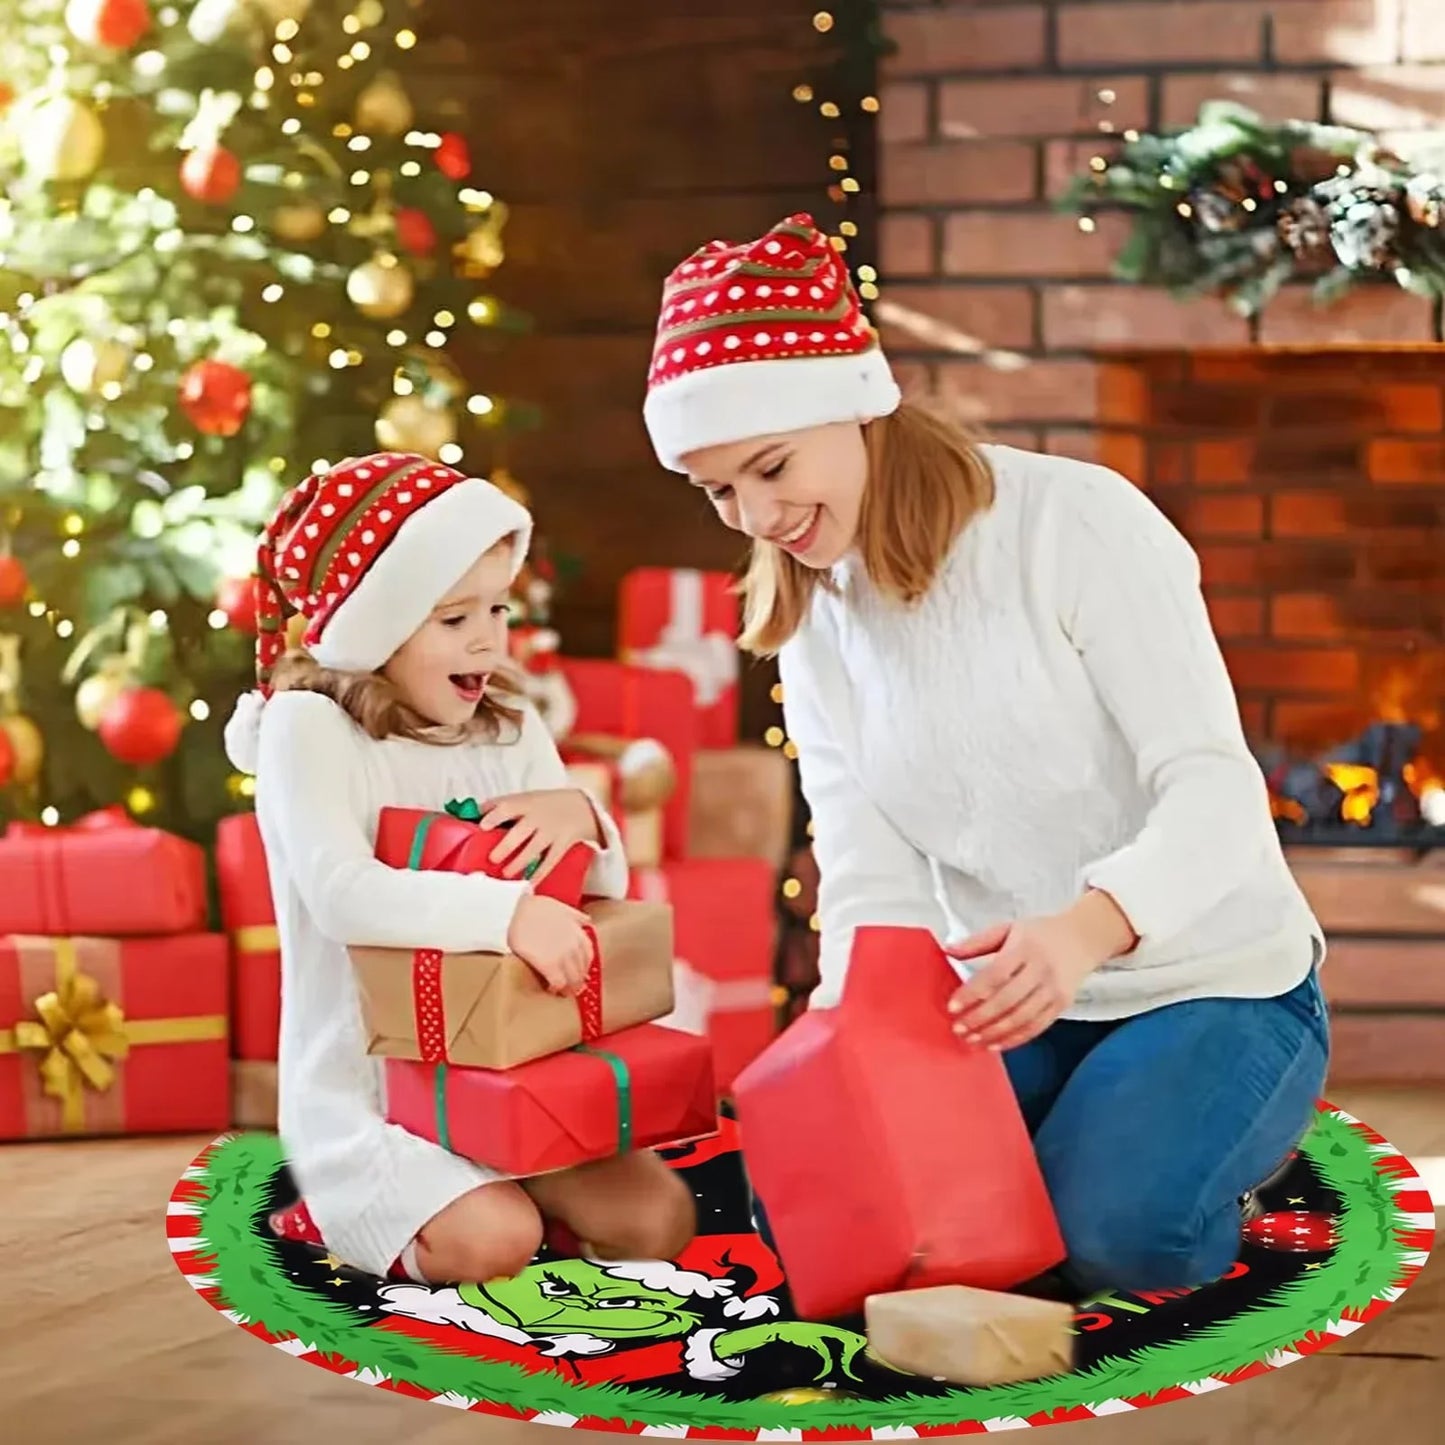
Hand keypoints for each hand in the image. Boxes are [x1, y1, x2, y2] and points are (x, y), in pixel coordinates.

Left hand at [479, 788, 599, 881]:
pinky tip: (530, 883)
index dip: (494, 815)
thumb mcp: (529, 798)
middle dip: (506, 846)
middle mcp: (539, 816)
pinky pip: (551, 860)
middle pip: (521, 831)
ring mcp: (552, 830)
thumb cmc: (549, 803)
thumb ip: (506, 806)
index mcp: (527, 802)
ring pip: (535, 848)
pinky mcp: (563, 843)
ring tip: (507, 874)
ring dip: (519, 862)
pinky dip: (540, 873)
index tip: (482, 825)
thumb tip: (477, 814)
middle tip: (493, 858)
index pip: (508, 806)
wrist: (584, 806)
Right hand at [506, 893, 593, 996]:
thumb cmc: (535, 907)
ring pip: (572, 980)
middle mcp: (575, 947)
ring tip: (561, 990)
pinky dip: (557, 989)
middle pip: (581, 972)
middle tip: (569, 986)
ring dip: (568, 987)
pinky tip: (551, 989)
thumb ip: (577, 917)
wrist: (515, 910)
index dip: (582, 967)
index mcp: (580, 934)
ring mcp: (563, 957)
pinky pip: (559, 983)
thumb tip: (587, 920)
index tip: (577, 972)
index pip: (588, 958)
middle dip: (576, 980)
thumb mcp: (563, 908)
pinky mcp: (549, 966)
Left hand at [945, 890, 1136, 1051]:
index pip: (995, 974)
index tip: (952, 1006)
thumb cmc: (1040, 933)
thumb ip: (978, 941)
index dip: (972, 993)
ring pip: (1021, 1018)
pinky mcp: (1062, 1005)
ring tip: (972, 1040)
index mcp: (1024, 948)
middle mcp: (1041, 971)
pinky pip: (1036, 1027)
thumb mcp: (1008, 928)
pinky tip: (995, 1044)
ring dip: (994, 1033)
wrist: (1083, 938)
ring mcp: (1054, 990)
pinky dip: (1015, 1039)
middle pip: (1007, 1000)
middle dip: (980, 1018)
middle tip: (958, 1029)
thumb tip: (947, 950)